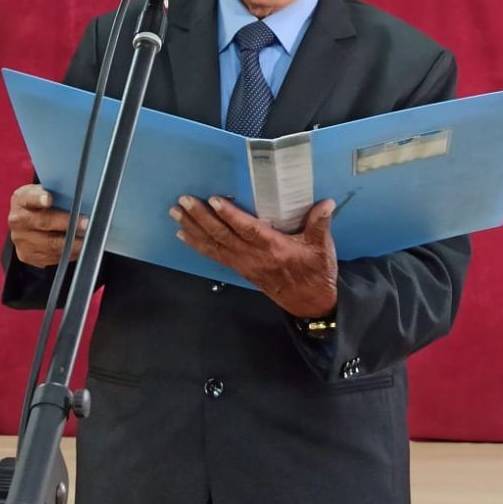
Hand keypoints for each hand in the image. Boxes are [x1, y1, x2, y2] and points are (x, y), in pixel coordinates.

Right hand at [8, 183, 87, 268]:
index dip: (39, 198)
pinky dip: (68, 253)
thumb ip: (56, 191)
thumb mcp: (43, 191)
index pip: (30, 198)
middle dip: (67, 223)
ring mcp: (22, 240)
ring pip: (50, 244)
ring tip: (87, 239)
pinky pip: (52, 257)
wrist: (24, 223)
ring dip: (72, 243)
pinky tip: (79, 248)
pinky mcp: (28, 255)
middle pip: (44, 222)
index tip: (49, 199)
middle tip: (85, 223)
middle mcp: (18, 221)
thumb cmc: (40, 204)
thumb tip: (78, 193)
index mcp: (22, 200)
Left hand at [169, 196, 337, 317]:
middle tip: (184, 201)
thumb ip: (321, 223)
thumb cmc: (316, 271)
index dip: (231, 216)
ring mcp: (244, 265)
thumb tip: (326, 202)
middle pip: (223, 236)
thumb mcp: (322, 247)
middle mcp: (254, 257)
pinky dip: (198, 245)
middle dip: (202, 218)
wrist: (310, 303)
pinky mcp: (240, 270)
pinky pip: (215, 256)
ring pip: (215, 245)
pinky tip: (184, 234)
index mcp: (274, 248)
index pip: (248, 229)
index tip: (215, 200)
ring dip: (194, 229)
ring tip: (176, 213)